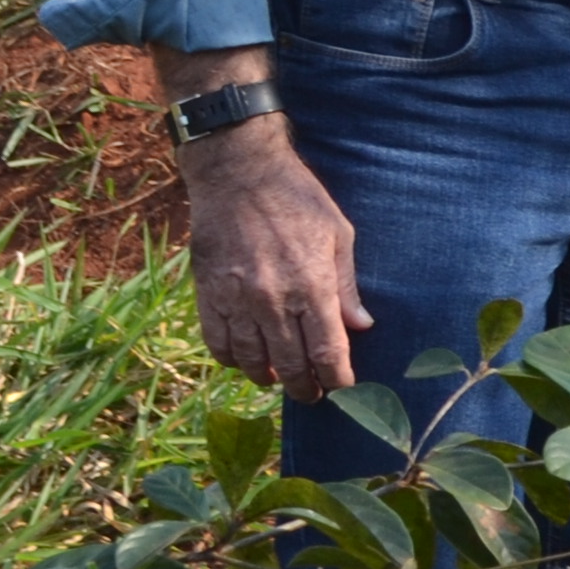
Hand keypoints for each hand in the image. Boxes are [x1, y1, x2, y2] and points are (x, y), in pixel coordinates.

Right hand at [183, 119, 368, 396]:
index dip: (336, 378)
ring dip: (267, 377)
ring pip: (251, 360)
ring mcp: (236, 299)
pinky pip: (217, 341)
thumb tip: (361, 327)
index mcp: (312, 286)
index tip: (342, 385)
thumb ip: (347, 286)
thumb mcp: (338, 235)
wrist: (238, 174)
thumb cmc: (297, 199)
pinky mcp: (208, 293)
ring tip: (279, 381)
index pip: (328, 352)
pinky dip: (231, 359)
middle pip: (291, 364)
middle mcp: (273, 300)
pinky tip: (244, 360)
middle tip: (312, 394)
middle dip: (305, 387)